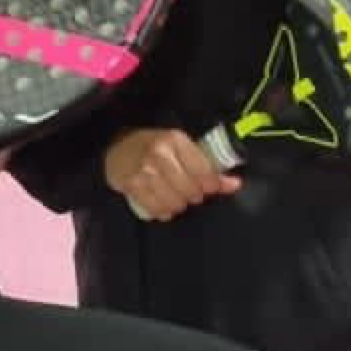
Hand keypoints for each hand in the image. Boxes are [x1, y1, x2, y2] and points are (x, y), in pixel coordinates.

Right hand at [105, 127, 241, 222]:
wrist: (116, 146)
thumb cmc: (153, 146)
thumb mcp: (181, 148)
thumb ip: (208, 166)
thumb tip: (234, 184)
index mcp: (175, 140)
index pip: (204, 171)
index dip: (212, 185)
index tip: (209, 187)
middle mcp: (160, 153)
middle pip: (191, 190)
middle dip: (194, 195)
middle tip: (189, 191)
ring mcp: (144, 171)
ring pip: (175, 202)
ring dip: (178, 204)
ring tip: (174, 196)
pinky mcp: (132, 186)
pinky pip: (157, 209)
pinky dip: (163, 211)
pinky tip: (162, 204)